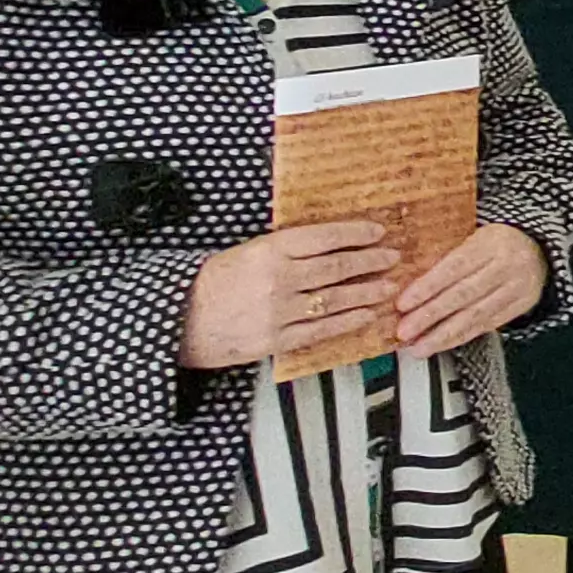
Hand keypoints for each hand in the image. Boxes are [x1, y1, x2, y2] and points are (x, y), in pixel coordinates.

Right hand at [181, 222, 397, 370]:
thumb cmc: (214, 282)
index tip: (379, 232)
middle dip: (370, 262)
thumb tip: (330, 242)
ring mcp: (278, 312)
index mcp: (268, 250)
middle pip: (335, 268)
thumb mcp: (247, 252)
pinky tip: (366, 316)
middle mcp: (277, 279)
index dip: (355, 234)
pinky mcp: (275, 340)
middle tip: (393, 257)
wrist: (179, 321)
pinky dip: (348, 322)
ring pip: (334, 300)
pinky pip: (321, 331)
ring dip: (366, 292)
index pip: (322, 238)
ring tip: (388, 287)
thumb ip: (285, 248)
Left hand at [396, 224, 547, 355]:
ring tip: (419, 347)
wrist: (540, 249)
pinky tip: (442, 344)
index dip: (427, 287)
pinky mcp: (520, 306)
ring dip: (443, 334)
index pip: (454, 267)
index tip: (403, 304)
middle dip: (430, 315)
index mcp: (490, 243)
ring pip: (475, 315)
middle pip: (463, 294)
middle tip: (404, 331)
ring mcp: (515, 288)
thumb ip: (447, 255)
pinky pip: (487, 325)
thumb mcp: (474, 236)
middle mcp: (505, 266)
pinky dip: (461, 337)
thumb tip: (407, 280)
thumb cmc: (498, 242)